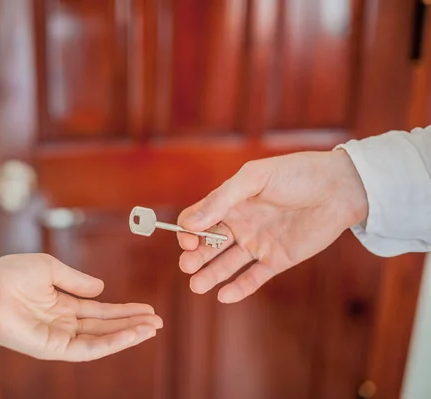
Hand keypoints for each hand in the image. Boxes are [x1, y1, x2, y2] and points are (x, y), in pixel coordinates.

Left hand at [0, 254, 162, 361]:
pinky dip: (112, 343)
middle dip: (132, 323)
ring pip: (101, 340)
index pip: (100, 310)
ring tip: (152, 328)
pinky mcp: (53, 348)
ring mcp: (58, 337)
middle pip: (105, 326)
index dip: (124, 310)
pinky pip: (88, 349)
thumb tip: (101, 289)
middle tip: (158, 321)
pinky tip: (131, 334)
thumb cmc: (9, 275)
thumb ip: (77, 280)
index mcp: (62, 304)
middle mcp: (63, 323)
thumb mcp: (49, 268)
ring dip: (128, 334)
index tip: (147, 308)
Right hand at [177, 149, 367, 302]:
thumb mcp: (255, 178)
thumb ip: (222, 199)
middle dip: (195, 256)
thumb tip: (190, 223)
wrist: (340, 188)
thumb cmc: (296, 174)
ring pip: (227, 264)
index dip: (188, 230)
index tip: (187, 239)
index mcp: (231, 202)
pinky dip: (239, 288)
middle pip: (208, 244)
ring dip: (210, 275)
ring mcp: (258, 243)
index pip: (198, 219)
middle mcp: (241, 224)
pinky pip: (254, 277)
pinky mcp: (277, 259)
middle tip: (188, 266)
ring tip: (197, 286)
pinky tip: (224, 296)